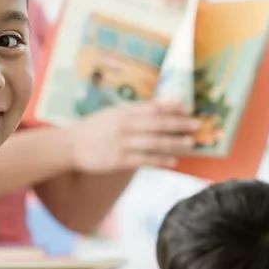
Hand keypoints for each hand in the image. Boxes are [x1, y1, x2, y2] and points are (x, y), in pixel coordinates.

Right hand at [68, 100, 200, 172]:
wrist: (70, 146)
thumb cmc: (94, 129)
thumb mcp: (113, 113)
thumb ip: (135, 111)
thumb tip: (159, 107)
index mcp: (124, 111)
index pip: (153, 107)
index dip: (172, 107)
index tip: (188, 108)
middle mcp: (125, 125)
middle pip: (158, 124)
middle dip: (180, 124)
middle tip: (197, 125)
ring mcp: (123, 143)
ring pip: (155, 143)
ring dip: (175, 143)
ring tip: (191, 144)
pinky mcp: (120, 160)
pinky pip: (145, 160)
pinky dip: (160, 160)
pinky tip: (173, 162)